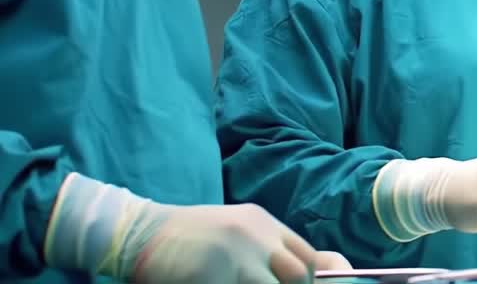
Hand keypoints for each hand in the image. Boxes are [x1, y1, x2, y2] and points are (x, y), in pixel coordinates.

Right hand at [44, 173, 345, 283]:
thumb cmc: (189, 237)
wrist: (140, 232)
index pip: (307, 258)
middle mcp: (256, 236)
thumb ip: (266, 249)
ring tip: (243, 283)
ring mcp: (235, 256)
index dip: (311, 282)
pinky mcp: (214, 274)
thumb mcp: (236, 232)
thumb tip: (307, 272)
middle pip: (299, 275)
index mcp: (263, 224)